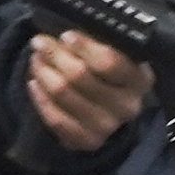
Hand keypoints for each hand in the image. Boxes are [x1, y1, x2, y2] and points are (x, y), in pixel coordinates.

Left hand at [29, 32, 150, 150]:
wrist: (109, 110)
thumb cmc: (108, 73)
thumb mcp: (112, 53)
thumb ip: (96, 42)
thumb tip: (65, 34)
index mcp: (140, 79)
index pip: (109, 62)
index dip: (83, 47)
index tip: (65, 36)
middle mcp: (128, 105)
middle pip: (80, 76)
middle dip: (55, 54)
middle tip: (40, 42)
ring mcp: (108, 126)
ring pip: (63, 94)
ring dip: (43, 72)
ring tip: (37, 59)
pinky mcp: (88, 141)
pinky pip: (55, 117)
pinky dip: (40, 97)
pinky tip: (35, 82)